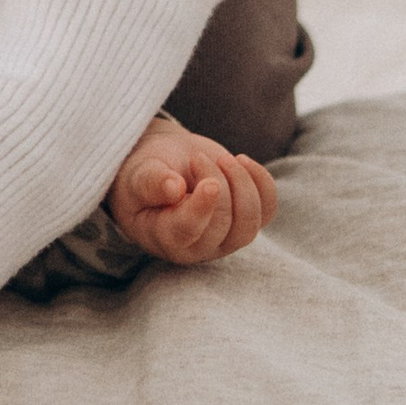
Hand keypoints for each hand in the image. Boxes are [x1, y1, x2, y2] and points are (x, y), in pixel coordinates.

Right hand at [108, 113, 276, 265]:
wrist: (164, 166)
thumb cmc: (143, 174)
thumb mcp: (137, 175)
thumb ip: (151, 182)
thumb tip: (174, 188)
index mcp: (165, 237)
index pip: (189, 232)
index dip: (202, 209)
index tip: (209, 182)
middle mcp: (198, 246)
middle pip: (222, 224)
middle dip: (216, 182)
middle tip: (196, 158)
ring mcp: (226, 238)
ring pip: (249, 223)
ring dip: (242, 183)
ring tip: (223, 159)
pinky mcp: (245, 220)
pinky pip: (267, 211)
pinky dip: (263, 183)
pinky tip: (242, 161)